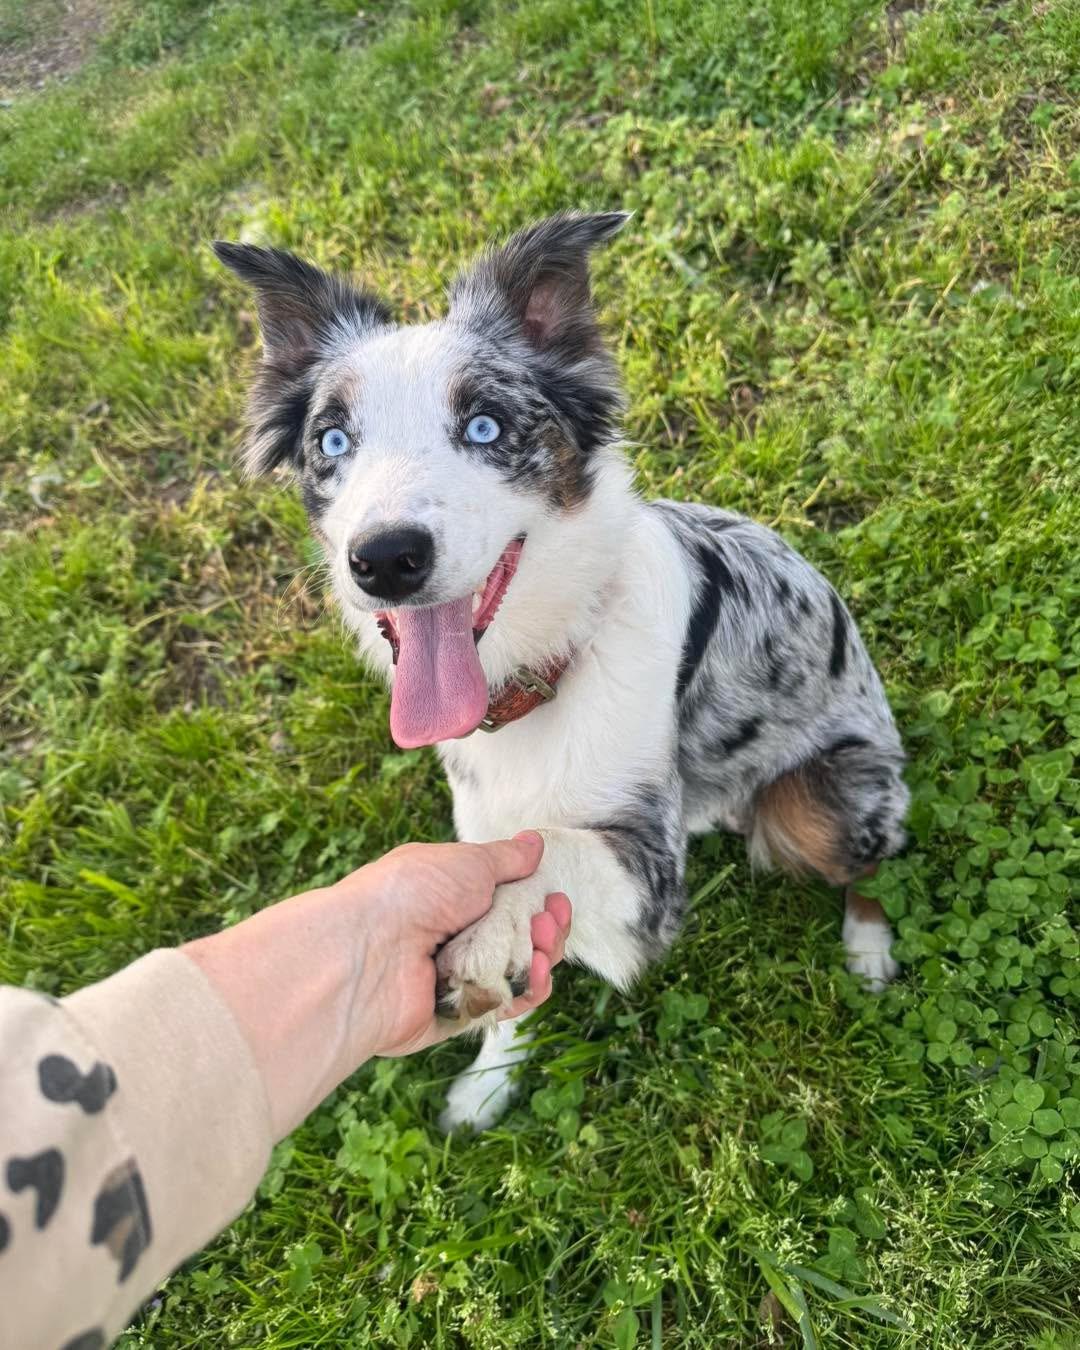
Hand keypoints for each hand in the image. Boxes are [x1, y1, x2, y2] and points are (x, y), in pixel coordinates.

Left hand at [183, 832, 570, 1138]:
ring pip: (518, 973)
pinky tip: (535, 974)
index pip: (508, 902)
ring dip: (540, 958)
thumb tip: (533, 843)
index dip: (538, 901)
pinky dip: (525, 991)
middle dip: (545, 929)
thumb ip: (505, 859)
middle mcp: (454, 937)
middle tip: (550, 918)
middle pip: (520, 938)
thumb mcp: (466, 862)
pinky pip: (504, 1005)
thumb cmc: (411, 894)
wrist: (367, 952)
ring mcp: (457, 977)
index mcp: (451, 897)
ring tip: (540, 946)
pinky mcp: (458, 1014)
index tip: (555, 898)